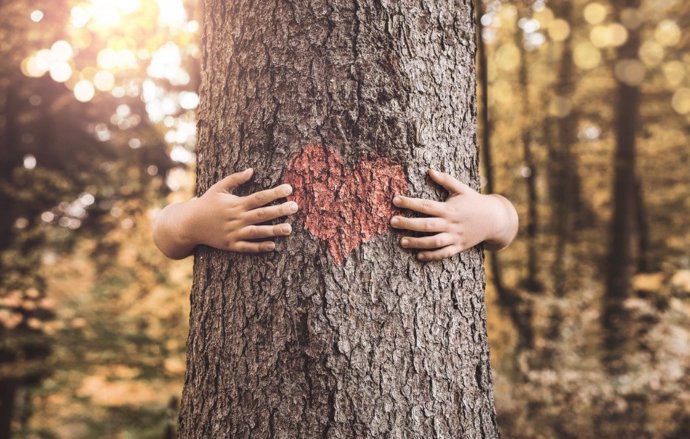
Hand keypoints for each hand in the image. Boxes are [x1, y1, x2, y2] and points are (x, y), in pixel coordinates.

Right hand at [153, 168, 298, 258]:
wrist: (189, 224)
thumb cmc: (206, 203)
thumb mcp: (219, 188)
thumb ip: (235, 179)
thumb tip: (252, 170)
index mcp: (235, 203)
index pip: (259, 197)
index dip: (275, 193)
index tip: (289, 189)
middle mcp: (236, 218)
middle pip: (262, 214)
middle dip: (280, 210)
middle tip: (296, 207)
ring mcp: (233, 233)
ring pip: (257, 232)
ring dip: (274, 230)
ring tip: (289, 228)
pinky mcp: (230, 245)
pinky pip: (247, 247)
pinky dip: (259, 247)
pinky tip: (273, 245)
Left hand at [389, 169, 517, 260]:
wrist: (495, 219)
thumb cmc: (475, 201)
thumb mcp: (462, 189)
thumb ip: (445, 180)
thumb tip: (430, 170)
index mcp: (449, 208)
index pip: (426, 205)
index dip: (409, 202)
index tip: (395, 200)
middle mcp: (451, 223)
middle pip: (427, 224)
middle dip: (408, 223)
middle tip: (392, 222)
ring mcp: (455, 237)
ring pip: (434, 242)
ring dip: (417, 242)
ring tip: (402, 242)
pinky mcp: (459, 247)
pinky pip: (444, 253)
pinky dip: (432, 255)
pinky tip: (419, 255)